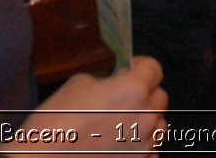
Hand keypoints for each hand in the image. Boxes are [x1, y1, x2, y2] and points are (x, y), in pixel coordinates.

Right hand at [0, 57, 166, 153]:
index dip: (140, 67)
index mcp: (133, 90)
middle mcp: (146, 117)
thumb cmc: (56, 122)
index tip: (130, 69)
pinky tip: (119, 147)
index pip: (153, 68)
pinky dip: (140, 148)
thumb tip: (116, 82)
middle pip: (159, 97)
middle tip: (123, 98)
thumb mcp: (78, 84)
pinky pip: (151, 152)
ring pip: (159, 126)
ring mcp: (146, 146)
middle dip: (144, 94)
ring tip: (122, 125)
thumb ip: (106, 81)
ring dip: (146, 122)